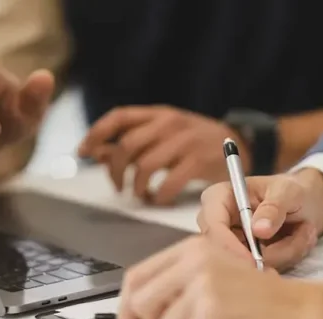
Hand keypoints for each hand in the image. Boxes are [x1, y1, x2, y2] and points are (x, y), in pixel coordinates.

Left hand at [77, 106, 249, 204]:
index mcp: (157, 115)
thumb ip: (133, 143)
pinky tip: (159, 199)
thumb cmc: (194, 142)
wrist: (239, 143)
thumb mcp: (164, 135)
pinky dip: (158, 196)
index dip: (96, 133)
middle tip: (117, 186)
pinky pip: (168, 182)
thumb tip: (96, 152)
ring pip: (145, 166)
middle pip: (127, 145)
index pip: (119, 117)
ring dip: (136, 186)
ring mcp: (185, 142)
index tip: (82, 152)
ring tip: (140, 195)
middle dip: (115, 169)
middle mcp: (169, 123)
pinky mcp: (199, 161)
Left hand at [117, 237, 322, 318]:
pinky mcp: (212, 317)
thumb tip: (139, 312)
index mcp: (193, 248)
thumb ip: (181, 282)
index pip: (137, 276)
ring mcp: (203, 290)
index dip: (125, 305)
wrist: (305, 310)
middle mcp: (195, 264)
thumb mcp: (219, 272)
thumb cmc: (267, 299)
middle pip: (141, 305)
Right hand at [197, 169, 322, 270]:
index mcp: (218, 198)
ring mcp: (231, 244)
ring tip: (304, 230)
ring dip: (284, 252)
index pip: (212, 228)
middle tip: (301, 236)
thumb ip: (274, 208)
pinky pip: (263, 271)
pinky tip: (298, 240)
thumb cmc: (291, 190)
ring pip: (250, 265)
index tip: (255, 260)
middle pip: (227, 253)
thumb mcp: (287, 192)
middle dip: (266, 253)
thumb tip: (259, 229)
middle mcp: (218, 223)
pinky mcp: (245, 260)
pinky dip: (287, 258)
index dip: (229, 247)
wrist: (306, 203)